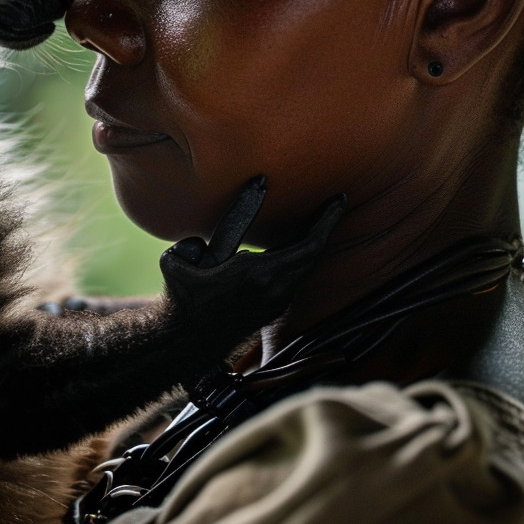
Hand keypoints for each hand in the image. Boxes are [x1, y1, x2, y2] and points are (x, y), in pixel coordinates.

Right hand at [159, 179, 345, 331]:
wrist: (187, 339)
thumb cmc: (184, 292)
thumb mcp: (193, 252)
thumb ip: (229, 220)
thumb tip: (259, 184)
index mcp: (260, 274)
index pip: (310, 244)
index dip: (327, 219)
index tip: (339, 199)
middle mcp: (276, 289)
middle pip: (314, 254)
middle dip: (325, 227)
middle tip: (335, 204)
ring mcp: (277, 302)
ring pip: (306, 267)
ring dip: (312, 244)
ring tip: (316, 221)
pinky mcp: (273, 309)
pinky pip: (296, 278)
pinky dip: (301, 258)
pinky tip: (294, 246)